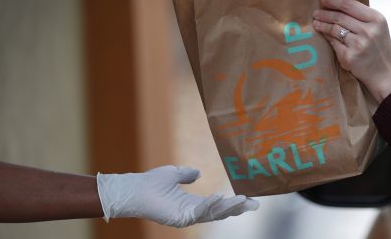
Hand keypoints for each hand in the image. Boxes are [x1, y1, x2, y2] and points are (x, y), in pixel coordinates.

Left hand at [96, 165, 258, 226]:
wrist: (135, 188)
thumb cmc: (152, 182)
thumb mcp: (174, 173)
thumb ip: (187, 174)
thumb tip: (198, 172)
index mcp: (192, 203)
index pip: (217, 205)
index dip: (232, 202)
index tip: (249, 198)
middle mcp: (192, 212)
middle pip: (220, 212)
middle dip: (237, 209)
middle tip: (255, 205)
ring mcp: (186, 217)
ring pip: (213, 214)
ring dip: (229, 208)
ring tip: (243, 200)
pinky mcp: (180, 218)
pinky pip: (199, 212)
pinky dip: (210, 205)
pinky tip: (220, 197)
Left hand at [312, 0, 390, 102]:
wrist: (386, 74)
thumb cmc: (380, 50)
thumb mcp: (378, 29)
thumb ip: (362, 18)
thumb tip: (338, 9)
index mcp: (376, 19)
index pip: (350, 5)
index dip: (335, 1)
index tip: (324, 0)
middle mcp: (368, 30)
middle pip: (340, 17)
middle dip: (325, 14)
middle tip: (316, 13)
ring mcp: (358, 44)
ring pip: (334, 30)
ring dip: (322, 25)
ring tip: (316, 23)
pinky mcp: (349, 57)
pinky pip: (334, 44)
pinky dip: (327, 38)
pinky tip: (323, 35)